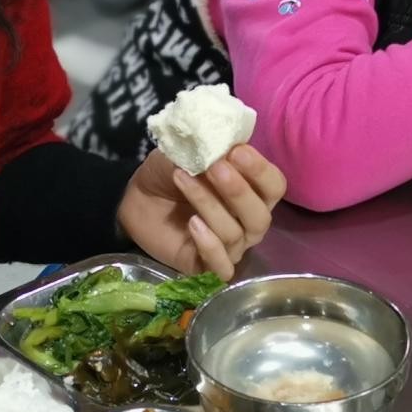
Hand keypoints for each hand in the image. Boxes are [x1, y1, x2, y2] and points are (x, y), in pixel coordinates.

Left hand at [118, 144, 284, 276]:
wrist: (137, 197)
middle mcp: (248, 222)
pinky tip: (193, 224)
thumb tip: (225, 145)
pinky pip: (221, 266)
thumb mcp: (189, 152)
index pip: (274, 186)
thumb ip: (210, 150)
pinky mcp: (206, 266)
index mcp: (253, 192)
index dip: (260, 170)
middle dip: (239, 191)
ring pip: (234, 234)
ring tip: (182, 179)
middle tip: (214, 168)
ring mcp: (230, 247)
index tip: (236, 151)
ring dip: (209, 204)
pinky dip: (210, 245)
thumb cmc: (172, 172)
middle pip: (261, 216)